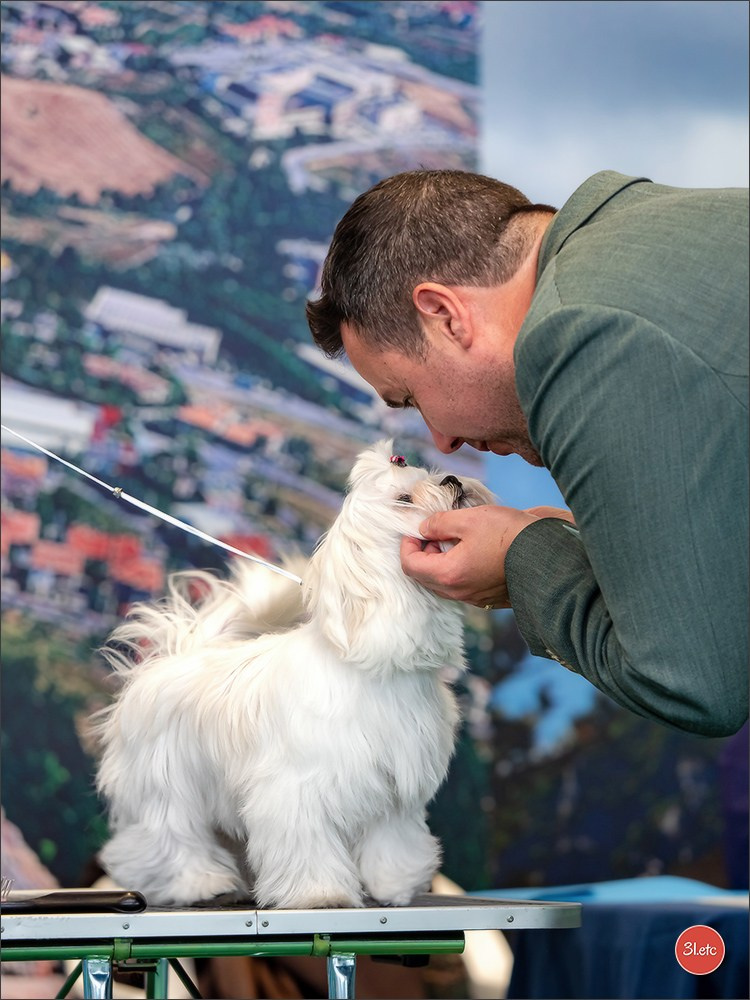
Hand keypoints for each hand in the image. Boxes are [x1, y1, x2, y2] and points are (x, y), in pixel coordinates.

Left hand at [400, 505, 537, 607]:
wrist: (548, 554)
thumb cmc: (509, 534)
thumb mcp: (469, 519)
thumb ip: (439, 524)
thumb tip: (423, 529)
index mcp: (449, 574)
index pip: (410, 565)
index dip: (407, 545)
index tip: (415, 529)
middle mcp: (459, 592)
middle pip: (424, 577)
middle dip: (423, 554)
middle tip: (434, 532)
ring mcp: (475, 598)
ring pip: (443, 583)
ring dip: (440, 562)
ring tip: (454, 539)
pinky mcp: (489, 599)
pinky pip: (462, 587)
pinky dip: (457, 570)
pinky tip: (472, 551)